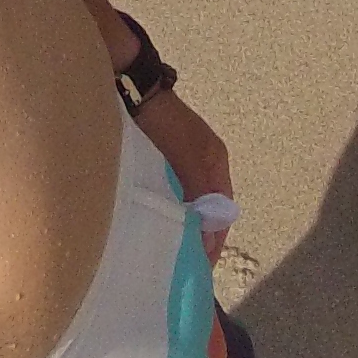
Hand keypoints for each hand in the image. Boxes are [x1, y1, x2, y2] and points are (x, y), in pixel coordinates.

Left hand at [132, 85, 235, 251]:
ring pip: (188, 204)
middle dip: (200, 237)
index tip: (201, 267)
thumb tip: (209, 235)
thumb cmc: (163, 123)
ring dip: (183, 225)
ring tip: (168, 250)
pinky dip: (168, 212)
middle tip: (183, 264)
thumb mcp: (186, 158)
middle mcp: (204, 165)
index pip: (223, 212)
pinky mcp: (162, 161)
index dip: (214, 240)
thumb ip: (199, 192)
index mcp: (216, 163)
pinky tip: (154, 224)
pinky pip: (171, 195)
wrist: (135, 89)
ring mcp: (183, 162)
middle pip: (208, 210)